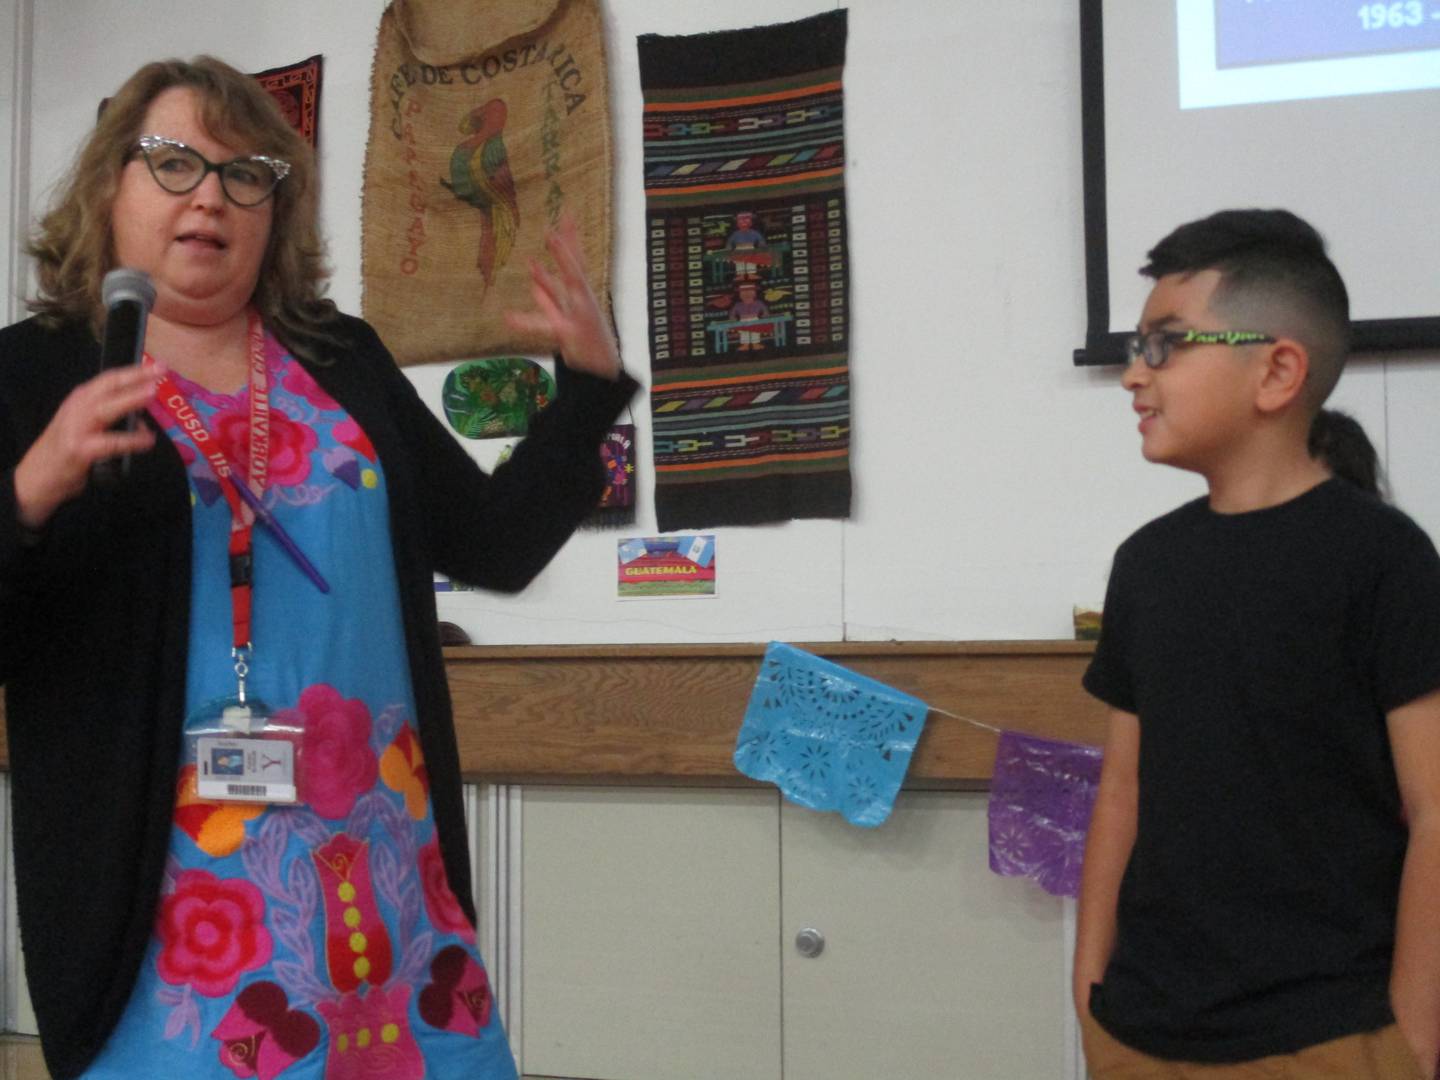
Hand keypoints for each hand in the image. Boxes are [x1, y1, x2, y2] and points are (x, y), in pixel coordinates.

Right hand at [13, 363, 160, 528]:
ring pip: (107, 408)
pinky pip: (110, 443)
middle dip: (135, 376)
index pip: (108, 380)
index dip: (133, 371)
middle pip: (108, 387)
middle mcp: (77, 408)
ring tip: (153, 393)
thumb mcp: (84, 427)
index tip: (157, 366)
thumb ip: (108, 419)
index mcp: (80, 400)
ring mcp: (76, 428)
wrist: (36, 478)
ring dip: (130, 399)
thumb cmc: (64, 452)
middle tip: (161, 369)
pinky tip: (147, 440)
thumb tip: (141, 420)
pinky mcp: (79, 450)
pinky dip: (130, 441)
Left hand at [504, 213, 620, 380]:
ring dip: (548, 279)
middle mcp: (582, 300)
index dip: (572, 237)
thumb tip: (533, 281)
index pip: (577, 260)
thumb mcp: (569, 314)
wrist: (602, 368)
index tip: (567, 213)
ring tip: (531, 263)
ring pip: (563, 294)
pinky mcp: (568, 333)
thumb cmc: (587, 339)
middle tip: (553, 230)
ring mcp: (577, 316)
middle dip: (565, 251)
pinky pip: (545, 327)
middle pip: (574, 270)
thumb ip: (549, 297)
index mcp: (582, 293)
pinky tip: (508, 317)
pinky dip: (526, 322)